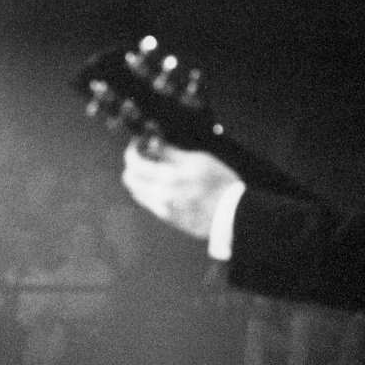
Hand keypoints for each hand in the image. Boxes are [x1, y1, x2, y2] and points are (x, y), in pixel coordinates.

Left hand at [122, 139, 242, 239]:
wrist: (235, 215)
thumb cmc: (222, 184)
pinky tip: (167, 186)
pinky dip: (152, 191)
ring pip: (138, 192)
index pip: (135, 163)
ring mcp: (163, 211)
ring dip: (142, 180)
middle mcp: (160, 196)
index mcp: (168, 178)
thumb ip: (171, 153)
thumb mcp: (199, 160)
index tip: (139, 144)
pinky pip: (150, 203)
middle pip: (130, 179)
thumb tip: (152, 145)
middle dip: (133, 166)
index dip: (133, 150)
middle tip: (145, 157)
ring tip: (157, 172)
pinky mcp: (169, 220)